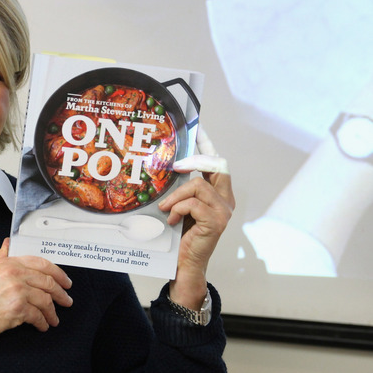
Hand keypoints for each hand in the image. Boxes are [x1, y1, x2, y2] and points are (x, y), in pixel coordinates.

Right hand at [0, 238, 72, 359]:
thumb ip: (0, 257)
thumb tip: (8, 244)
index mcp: (8, 264)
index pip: (41, 263)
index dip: (57, 273)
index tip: (64, 281)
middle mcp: (14, 275)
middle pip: (48, 282)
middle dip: (60, 293)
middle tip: (66, 300)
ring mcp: (17, 292)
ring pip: (45, 300)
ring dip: (52, 312)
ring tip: (53, 319)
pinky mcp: (17, 310)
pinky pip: (38, 316)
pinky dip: (42, 323)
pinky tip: (42, 326)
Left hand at [158, 126, 234, 309]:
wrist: (184, 265)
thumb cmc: (180, 236)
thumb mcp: (180, 206)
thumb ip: (182, 190)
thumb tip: (167, 167)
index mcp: (219, 194)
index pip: (217, 163)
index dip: (208, 145)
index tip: (199, 128)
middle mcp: (226, 201)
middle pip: (216, 166)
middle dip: (194, 162)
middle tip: (174, 167)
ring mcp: (223, 211)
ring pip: (199, 185)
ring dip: (176, 195)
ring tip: (166, 209)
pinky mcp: (216, 222)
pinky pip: (193, 203)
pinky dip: (177, 209)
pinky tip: (172, 220)